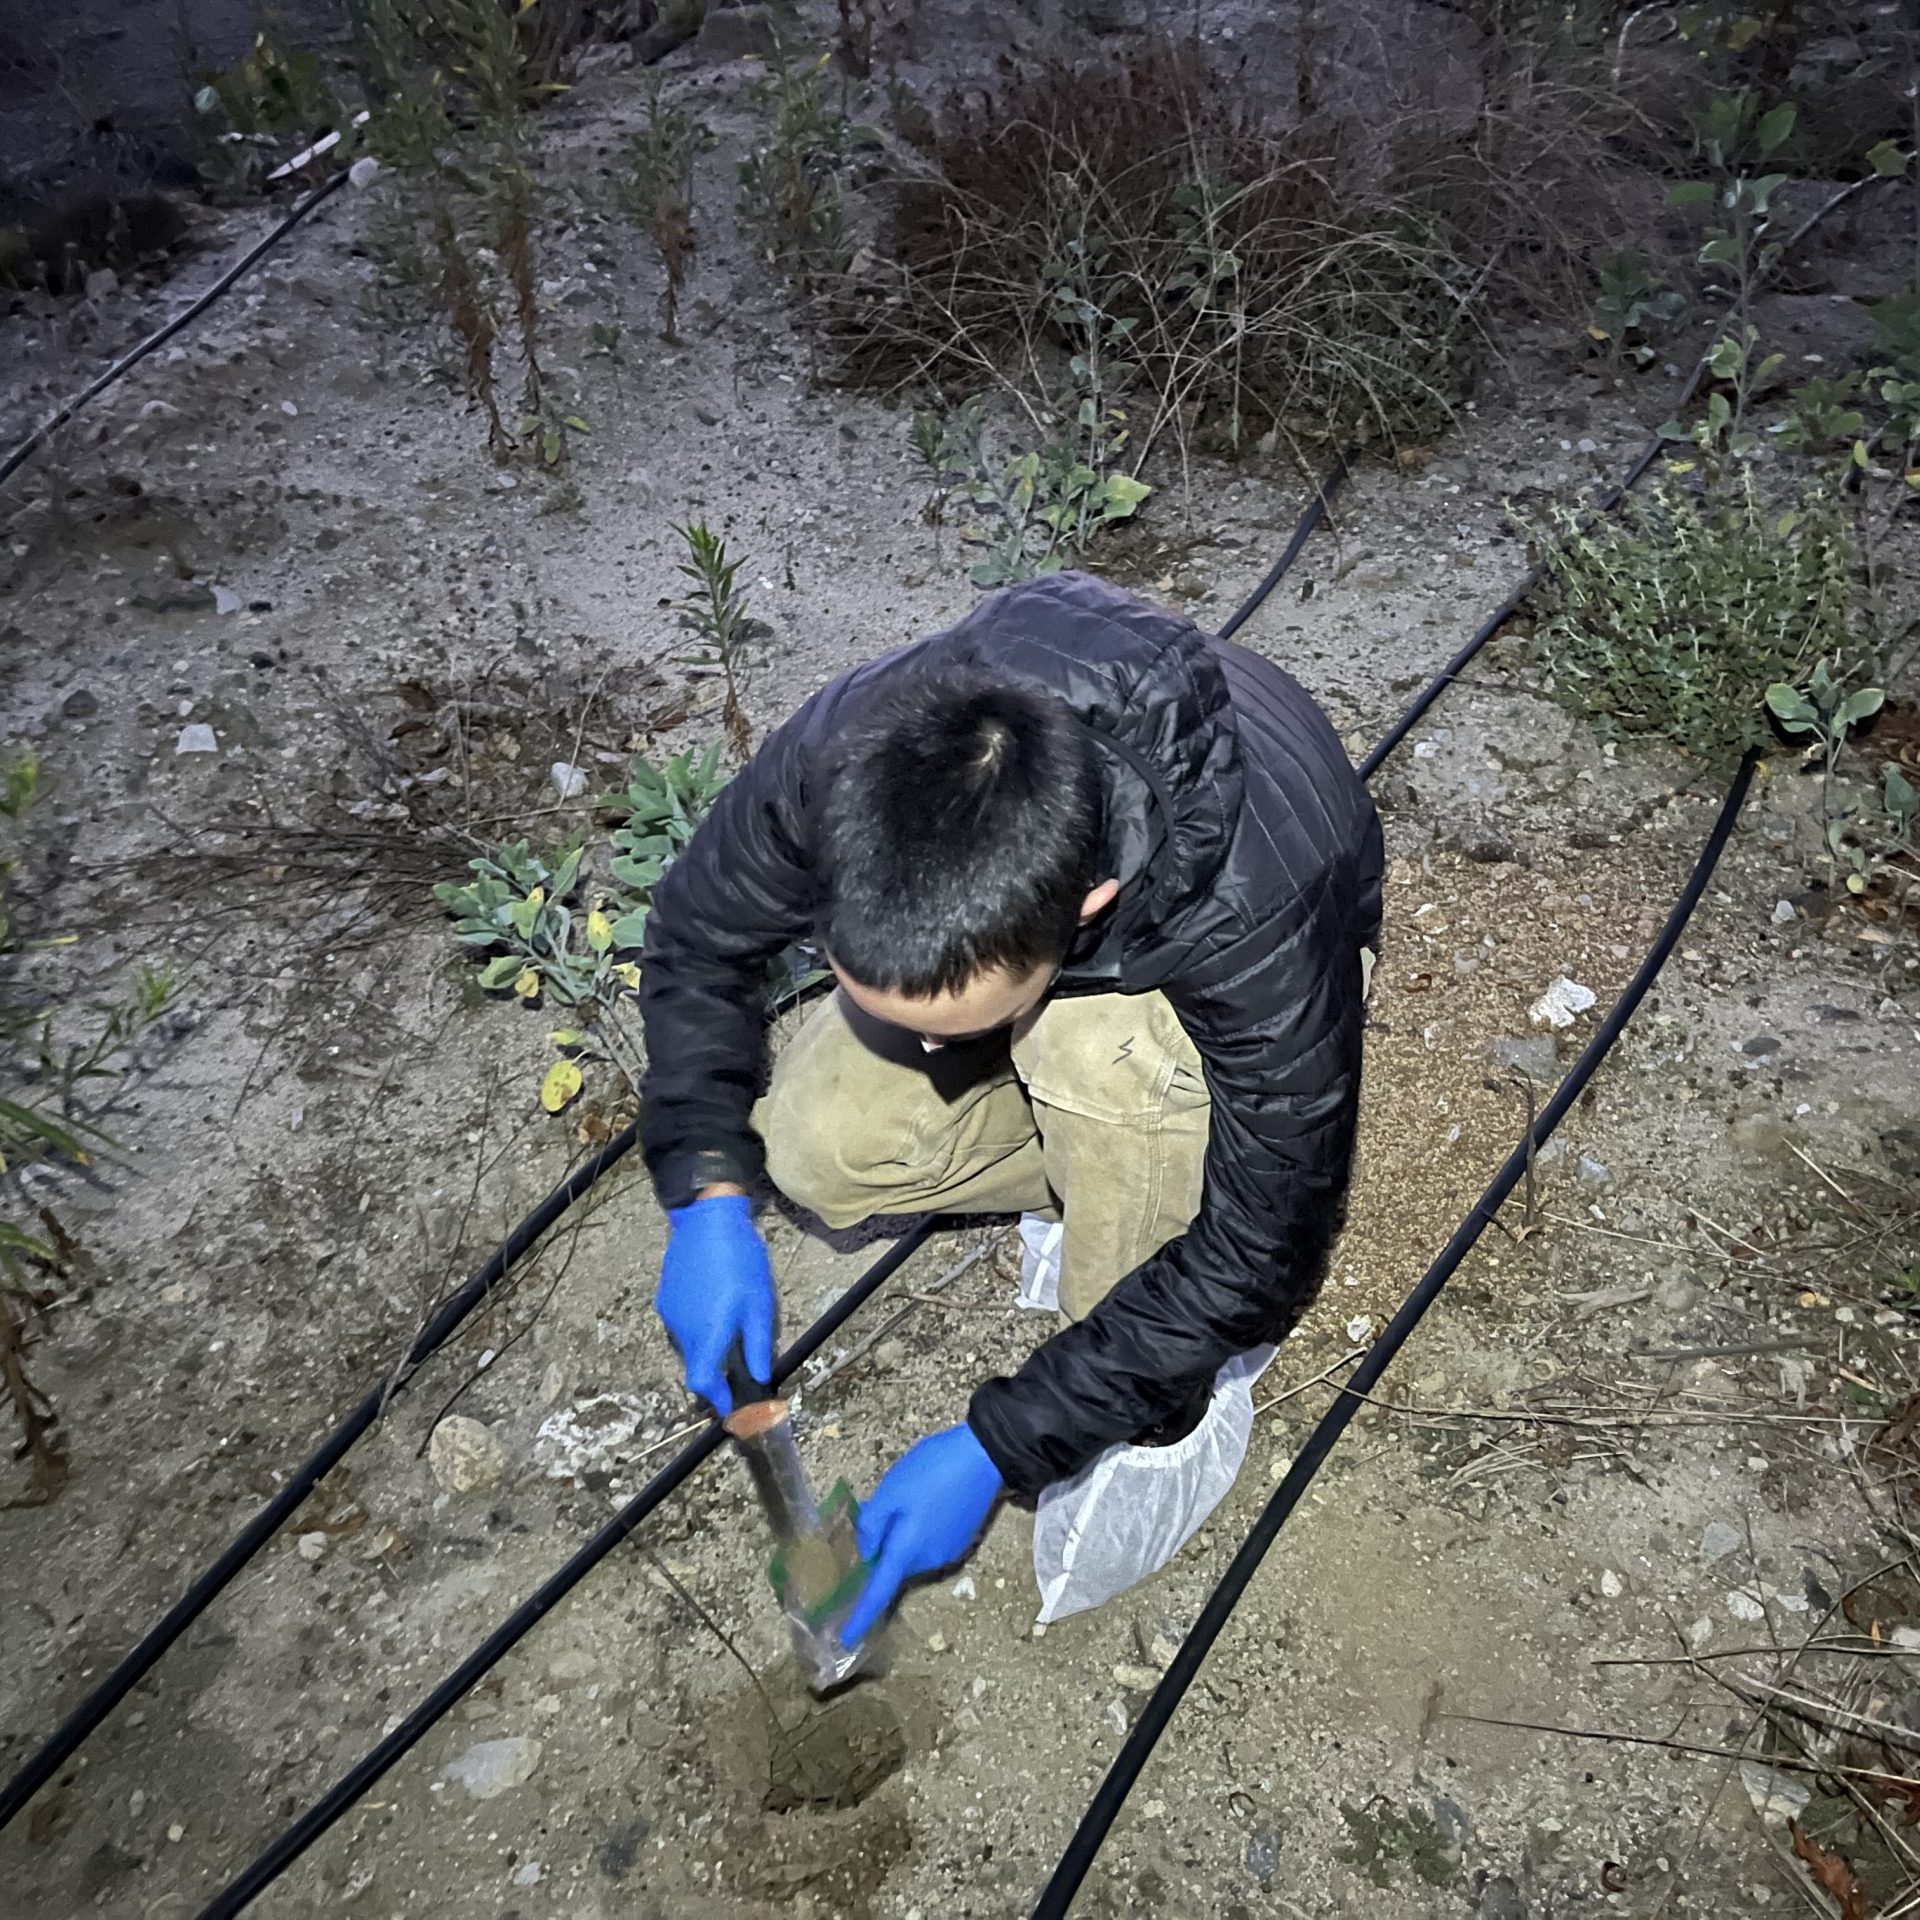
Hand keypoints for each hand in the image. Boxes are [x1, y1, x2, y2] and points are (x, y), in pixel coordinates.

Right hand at [655, 1193, 774, 1414]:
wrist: (707, 1219)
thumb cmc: (740, 1260)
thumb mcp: (759, 1303)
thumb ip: (758, 1344)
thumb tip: (761, 1377)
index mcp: (708, 1333)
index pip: (702, 1382)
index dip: (716, 1399)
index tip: (730, 1404)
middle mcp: (682, 1329)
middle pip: (695, 1366)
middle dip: (715, 1374)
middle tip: (737, 1368)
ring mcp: (670, 1314)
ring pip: (688, 1346)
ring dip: (706, 1348)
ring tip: (728, 1326)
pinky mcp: (665, 1299)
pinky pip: (681, 1326)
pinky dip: (696, 1328)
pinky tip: (712, 1305)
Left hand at [841, 1423, 1002, 1645]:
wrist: (984, 1455)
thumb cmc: (931, 1470)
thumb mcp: (891, 1490)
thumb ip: (872, 1524)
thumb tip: (868, 1553)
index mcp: (907, 1550)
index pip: (879, 1591)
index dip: (861, 1617)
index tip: (846, 1640)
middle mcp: (929, 1561)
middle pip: (897, 1566)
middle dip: (885, 1548)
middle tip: (883, 1507)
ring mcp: (949, 1552)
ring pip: (914, 1553)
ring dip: (904, 1537)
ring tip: (910, 1497)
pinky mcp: (963, 1541)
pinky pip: (930, 1544)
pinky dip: (921, 1532)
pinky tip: (928, 1502)